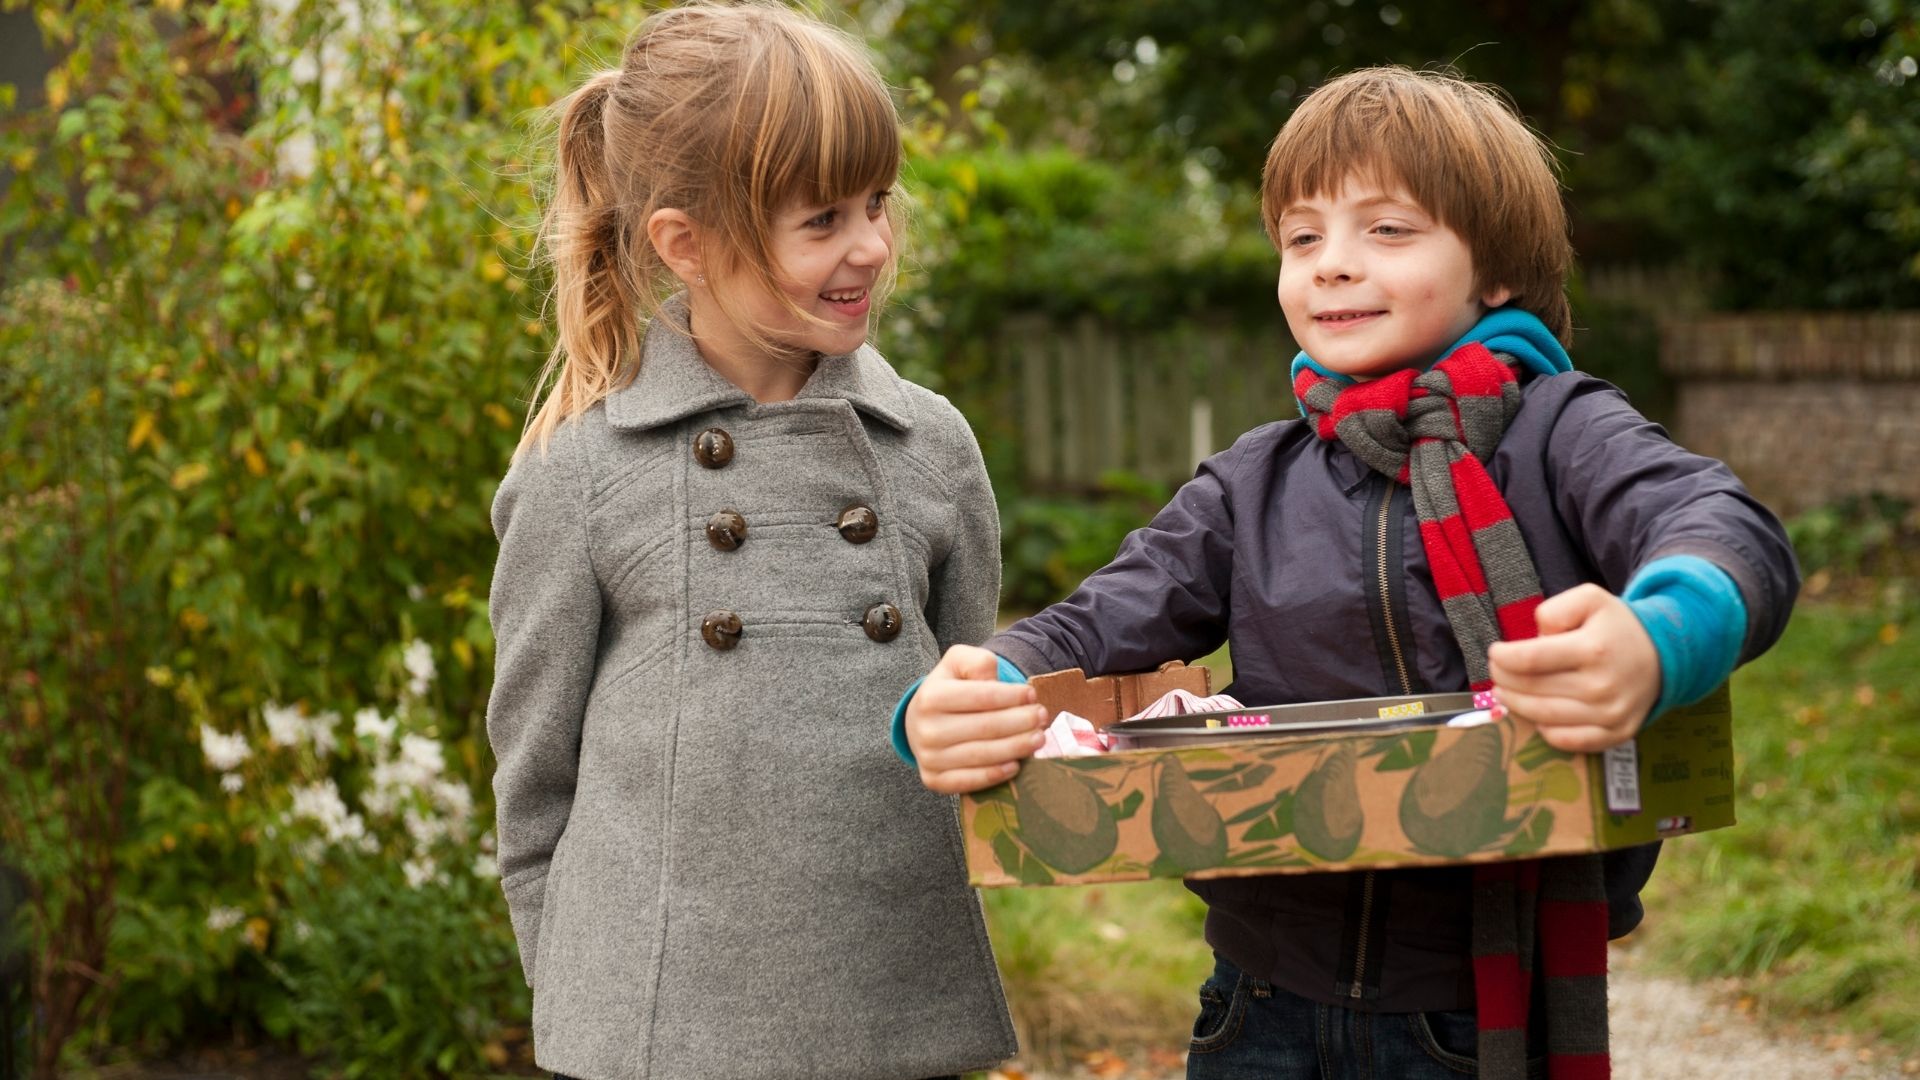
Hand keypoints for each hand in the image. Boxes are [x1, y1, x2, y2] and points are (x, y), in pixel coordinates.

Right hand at [906, 644, 1049, 794]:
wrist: (921, 722)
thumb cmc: (949, 689)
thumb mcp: (958, 663)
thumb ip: (978, 662)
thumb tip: (996, 681)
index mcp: (931, 697)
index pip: (982, 696)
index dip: (1012, 696)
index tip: (1032, 694)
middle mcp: (926, 729)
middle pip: (986, 727)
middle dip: (1021, 722)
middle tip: (1042, 717)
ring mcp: (928, 758)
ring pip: (981, 755)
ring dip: (1016, 748)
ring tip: (1039, 738)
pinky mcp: (933, 780)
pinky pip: (968, 781)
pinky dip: (994, 775)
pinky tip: (1015, 765)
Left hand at [1485, 584, 1659, 752]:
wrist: (1663, 654)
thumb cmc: (1616, 626)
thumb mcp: (1589, 599)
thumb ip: (1555, 610)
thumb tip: (1535, 638)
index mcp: (1592, 649)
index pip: (1529, 660)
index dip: (1502, 658)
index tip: (1494, 653)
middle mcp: (1602, 685)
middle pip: (1532, 689)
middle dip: (1503, 680)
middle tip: (1496, 673)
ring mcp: (1610, 714)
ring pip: (1543, 717)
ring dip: (1516, 705)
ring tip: (1505, 692)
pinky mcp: (1617, 733)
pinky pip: (1568, 741)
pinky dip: (1545, 731)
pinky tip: (1537, 715)